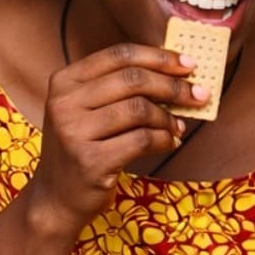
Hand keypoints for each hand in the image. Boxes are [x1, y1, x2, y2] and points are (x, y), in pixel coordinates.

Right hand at [24, 43, 200, 233]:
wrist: (55, 199)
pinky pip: (142, 140)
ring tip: (177, 127)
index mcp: (64, 81)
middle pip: (133, 80)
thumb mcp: (86, 110)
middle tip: (199, 95)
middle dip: (173, 86)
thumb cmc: (81, 149)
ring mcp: (74, 133)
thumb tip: (175, 71)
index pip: (119, 55)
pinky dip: (163, 140)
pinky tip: (169, 143)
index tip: (188, 64)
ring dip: (168, 118)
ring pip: (139, 110)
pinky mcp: (90, 161)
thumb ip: (119, 88)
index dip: (158, 57)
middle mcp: (64, 103)